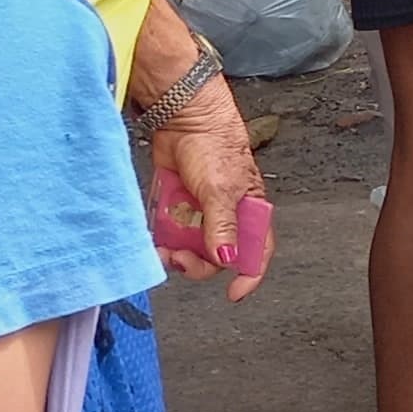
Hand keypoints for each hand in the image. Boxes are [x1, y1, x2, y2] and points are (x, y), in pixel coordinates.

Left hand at [147, 80, 272, 302]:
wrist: (183, 118)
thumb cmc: (213, 145)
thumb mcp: (220, 190)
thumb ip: (222, 226)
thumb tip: (226, 257)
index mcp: (249, 210)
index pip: (257, 250)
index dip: (249, 274)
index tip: (234, 293)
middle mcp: (226, 214)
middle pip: (217, 255)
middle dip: (199, 263)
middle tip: (181, 258)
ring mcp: (200, 211)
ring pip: (191, 247)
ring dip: (176, 253)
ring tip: (163, 249)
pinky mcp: (178, 205)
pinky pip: (171, 233)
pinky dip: (163, 240)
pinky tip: (156, 239)